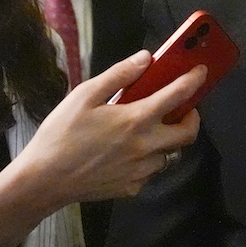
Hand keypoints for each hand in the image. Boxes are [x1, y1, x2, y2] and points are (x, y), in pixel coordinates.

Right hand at [0, 50, 204, 246]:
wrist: (44, 181)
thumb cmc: (61, 134)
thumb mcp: (84, 96)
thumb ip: (119, 75)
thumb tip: (145, 58)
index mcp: (136, 120)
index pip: (178, 96)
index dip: (194, 81)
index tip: (202, 71)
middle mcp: (146, 147)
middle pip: (188, 133)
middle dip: (192, 117)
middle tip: (181, 107)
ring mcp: (142, 171)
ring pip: (170, 154)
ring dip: (167, 139)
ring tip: (148, 129)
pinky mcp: (133, 188)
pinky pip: (151, 171)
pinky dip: (148, 159)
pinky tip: (127, 153)